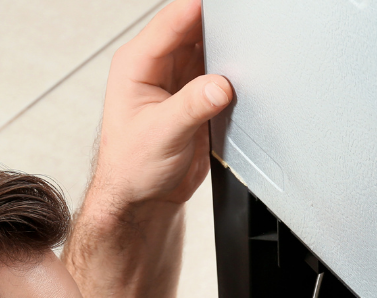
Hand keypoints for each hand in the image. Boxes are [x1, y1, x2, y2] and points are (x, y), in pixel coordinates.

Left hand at [85, 0, 233, 213]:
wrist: (144, 199)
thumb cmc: (132, 169)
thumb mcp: (161, 134)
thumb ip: (192, 106)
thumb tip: (220, 85)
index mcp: (136, 64)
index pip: (171, 21)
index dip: (198, 8)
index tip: (225, 7)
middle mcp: (157, 66)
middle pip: (194, 27)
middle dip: (219, 26)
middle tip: (242, 31)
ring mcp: (178, 79)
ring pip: (210, 47)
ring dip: (228, 50)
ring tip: (244, 56)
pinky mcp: (196, 95)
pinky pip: (220, 71)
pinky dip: (233, 72)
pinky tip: (242, 76)